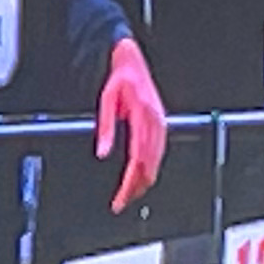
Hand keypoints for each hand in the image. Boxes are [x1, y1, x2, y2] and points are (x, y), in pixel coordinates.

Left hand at [93, 38, 165, 212]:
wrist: (132, 61)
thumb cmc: (120, 79)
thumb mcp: (106, 101)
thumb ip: (105, 128)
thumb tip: (102, 152)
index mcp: (143, 116)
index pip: (137, 159)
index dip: (129, 182)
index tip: (119, 197)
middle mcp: (156, 122)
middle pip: (149, 164)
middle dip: (135, 187)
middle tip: (121, 202)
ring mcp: (161, 123)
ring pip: (156, 160)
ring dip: (144, 180)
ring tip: (131, 194)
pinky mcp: (161, 123)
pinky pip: (159, 151)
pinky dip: (152, 166)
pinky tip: (144, 176)